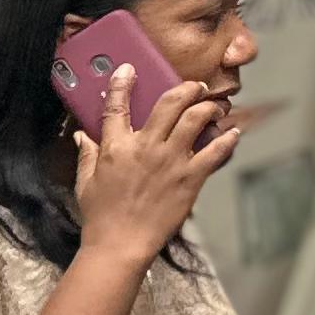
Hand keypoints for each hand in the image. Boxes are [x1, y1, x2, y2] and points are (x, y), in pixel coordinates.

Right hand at [70, 65, 238, 265]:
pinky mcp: (191, 177)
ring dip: (210, 107)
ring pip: (197, 118)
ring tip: (214, 108)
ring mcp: (171, 161)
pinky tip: (232, 133)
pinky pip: (217, 150)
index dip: (121, 84)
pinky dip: (228, 139)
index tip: (128, 70)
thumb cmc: (101, 217)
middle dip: (187, 88)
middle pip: (171, 103)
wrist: (121, 244)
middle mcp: (146, 148)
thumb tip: (83, 136)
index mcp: (115, 148)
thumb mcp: (86, 183)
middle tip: (195, 87)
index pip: (117, 107)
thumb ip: (87, 155)